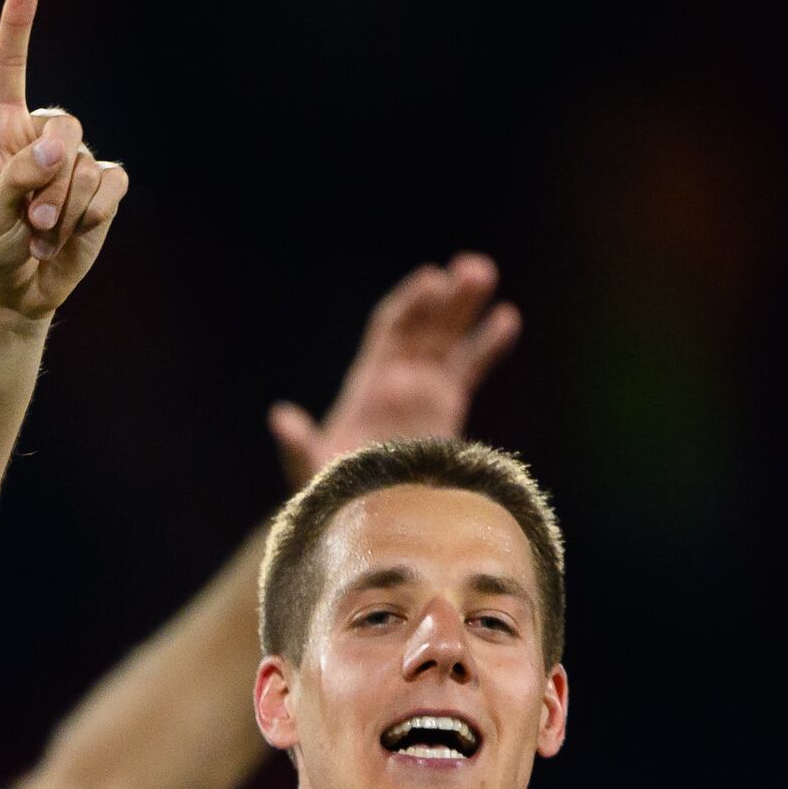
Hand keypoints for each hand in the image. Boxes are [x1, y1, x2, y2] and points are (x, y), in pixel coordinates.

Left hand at [0, 0, 129, 321]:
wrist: (16, 288)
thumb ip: (18, 177)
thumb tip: (59, 150)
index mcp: (3, 126)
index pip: (10, 66)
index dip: (18, 24)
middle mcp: (42, 135)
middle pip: (65, 126)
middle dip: (49, 179)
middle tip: (28, 220)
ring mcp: (78, 160)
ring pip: (86, 166)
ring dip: (63, 211)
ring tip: (40, 235)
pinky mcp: (105, 190)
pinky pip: (111, 189)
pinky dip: (89, 218)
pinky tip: (68, 237)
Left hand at [268, 253, 518, 484]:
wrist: (366, 520)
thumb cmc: (333, 495)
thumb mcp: (313, 469)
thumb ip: (299, 445)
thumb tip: (279, 417)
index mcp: (367, 384)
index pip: (391, 331)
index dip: (412, 305)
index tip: (432, 281)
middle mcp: (397, 379)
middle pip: (424, 328)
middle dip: (447, 299)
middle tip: (473, 268)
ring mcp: (423, 391)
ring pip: (448, 340)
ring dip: (466, 308)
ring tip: (485, 272)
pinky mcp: (446, 409)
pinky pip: (469, 368)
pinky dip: (487, 344)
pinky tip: (507, 318)